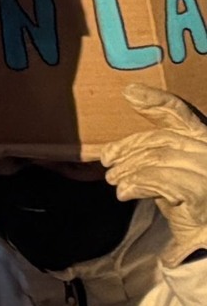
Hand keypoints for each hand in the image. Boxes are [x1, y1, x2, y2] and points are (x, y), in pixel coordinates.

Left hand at [105, 84, 206, 260]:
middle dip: (129, 149)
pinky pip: (162, 180)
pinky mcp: (202, 194)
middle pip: (162, 139)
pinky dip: (138, 183)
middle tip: (108, 163)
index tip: (129, 93)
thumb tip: (115, 153)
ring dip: (129, 170)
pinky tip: (125, 192)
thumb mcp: (170, 179)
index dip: (157, 101)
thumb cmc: (190, 212)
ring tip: (115, 182)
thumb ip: (155, 160)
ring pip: (159, 159)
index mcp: (204, 144)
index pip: (181, 116)